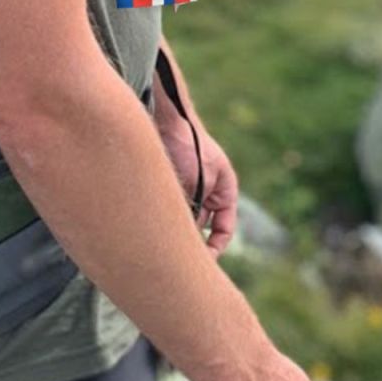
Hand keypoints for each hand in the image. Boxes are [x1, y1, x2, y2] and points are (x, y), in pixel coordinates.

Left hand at [158, 111, 239, 255]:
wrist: (167, 120)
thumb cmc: (189, 147)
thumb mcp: (199, 181)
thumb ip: (196, 209)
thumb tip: (187, 236)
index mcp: (225, 191)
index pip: (225, 229)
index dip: (215, 247)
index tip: (202, 260)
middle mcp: (209, 193)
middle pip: (202, 228)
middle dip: (193, 240)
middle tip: (179, 255)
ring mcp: (191, 189)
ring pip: (185, 220)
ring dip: (177, 226)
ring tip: (164, 230)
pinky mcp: (173, 186)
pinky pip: (172, 209)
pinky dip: (167, 216)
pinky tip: (156, 218)